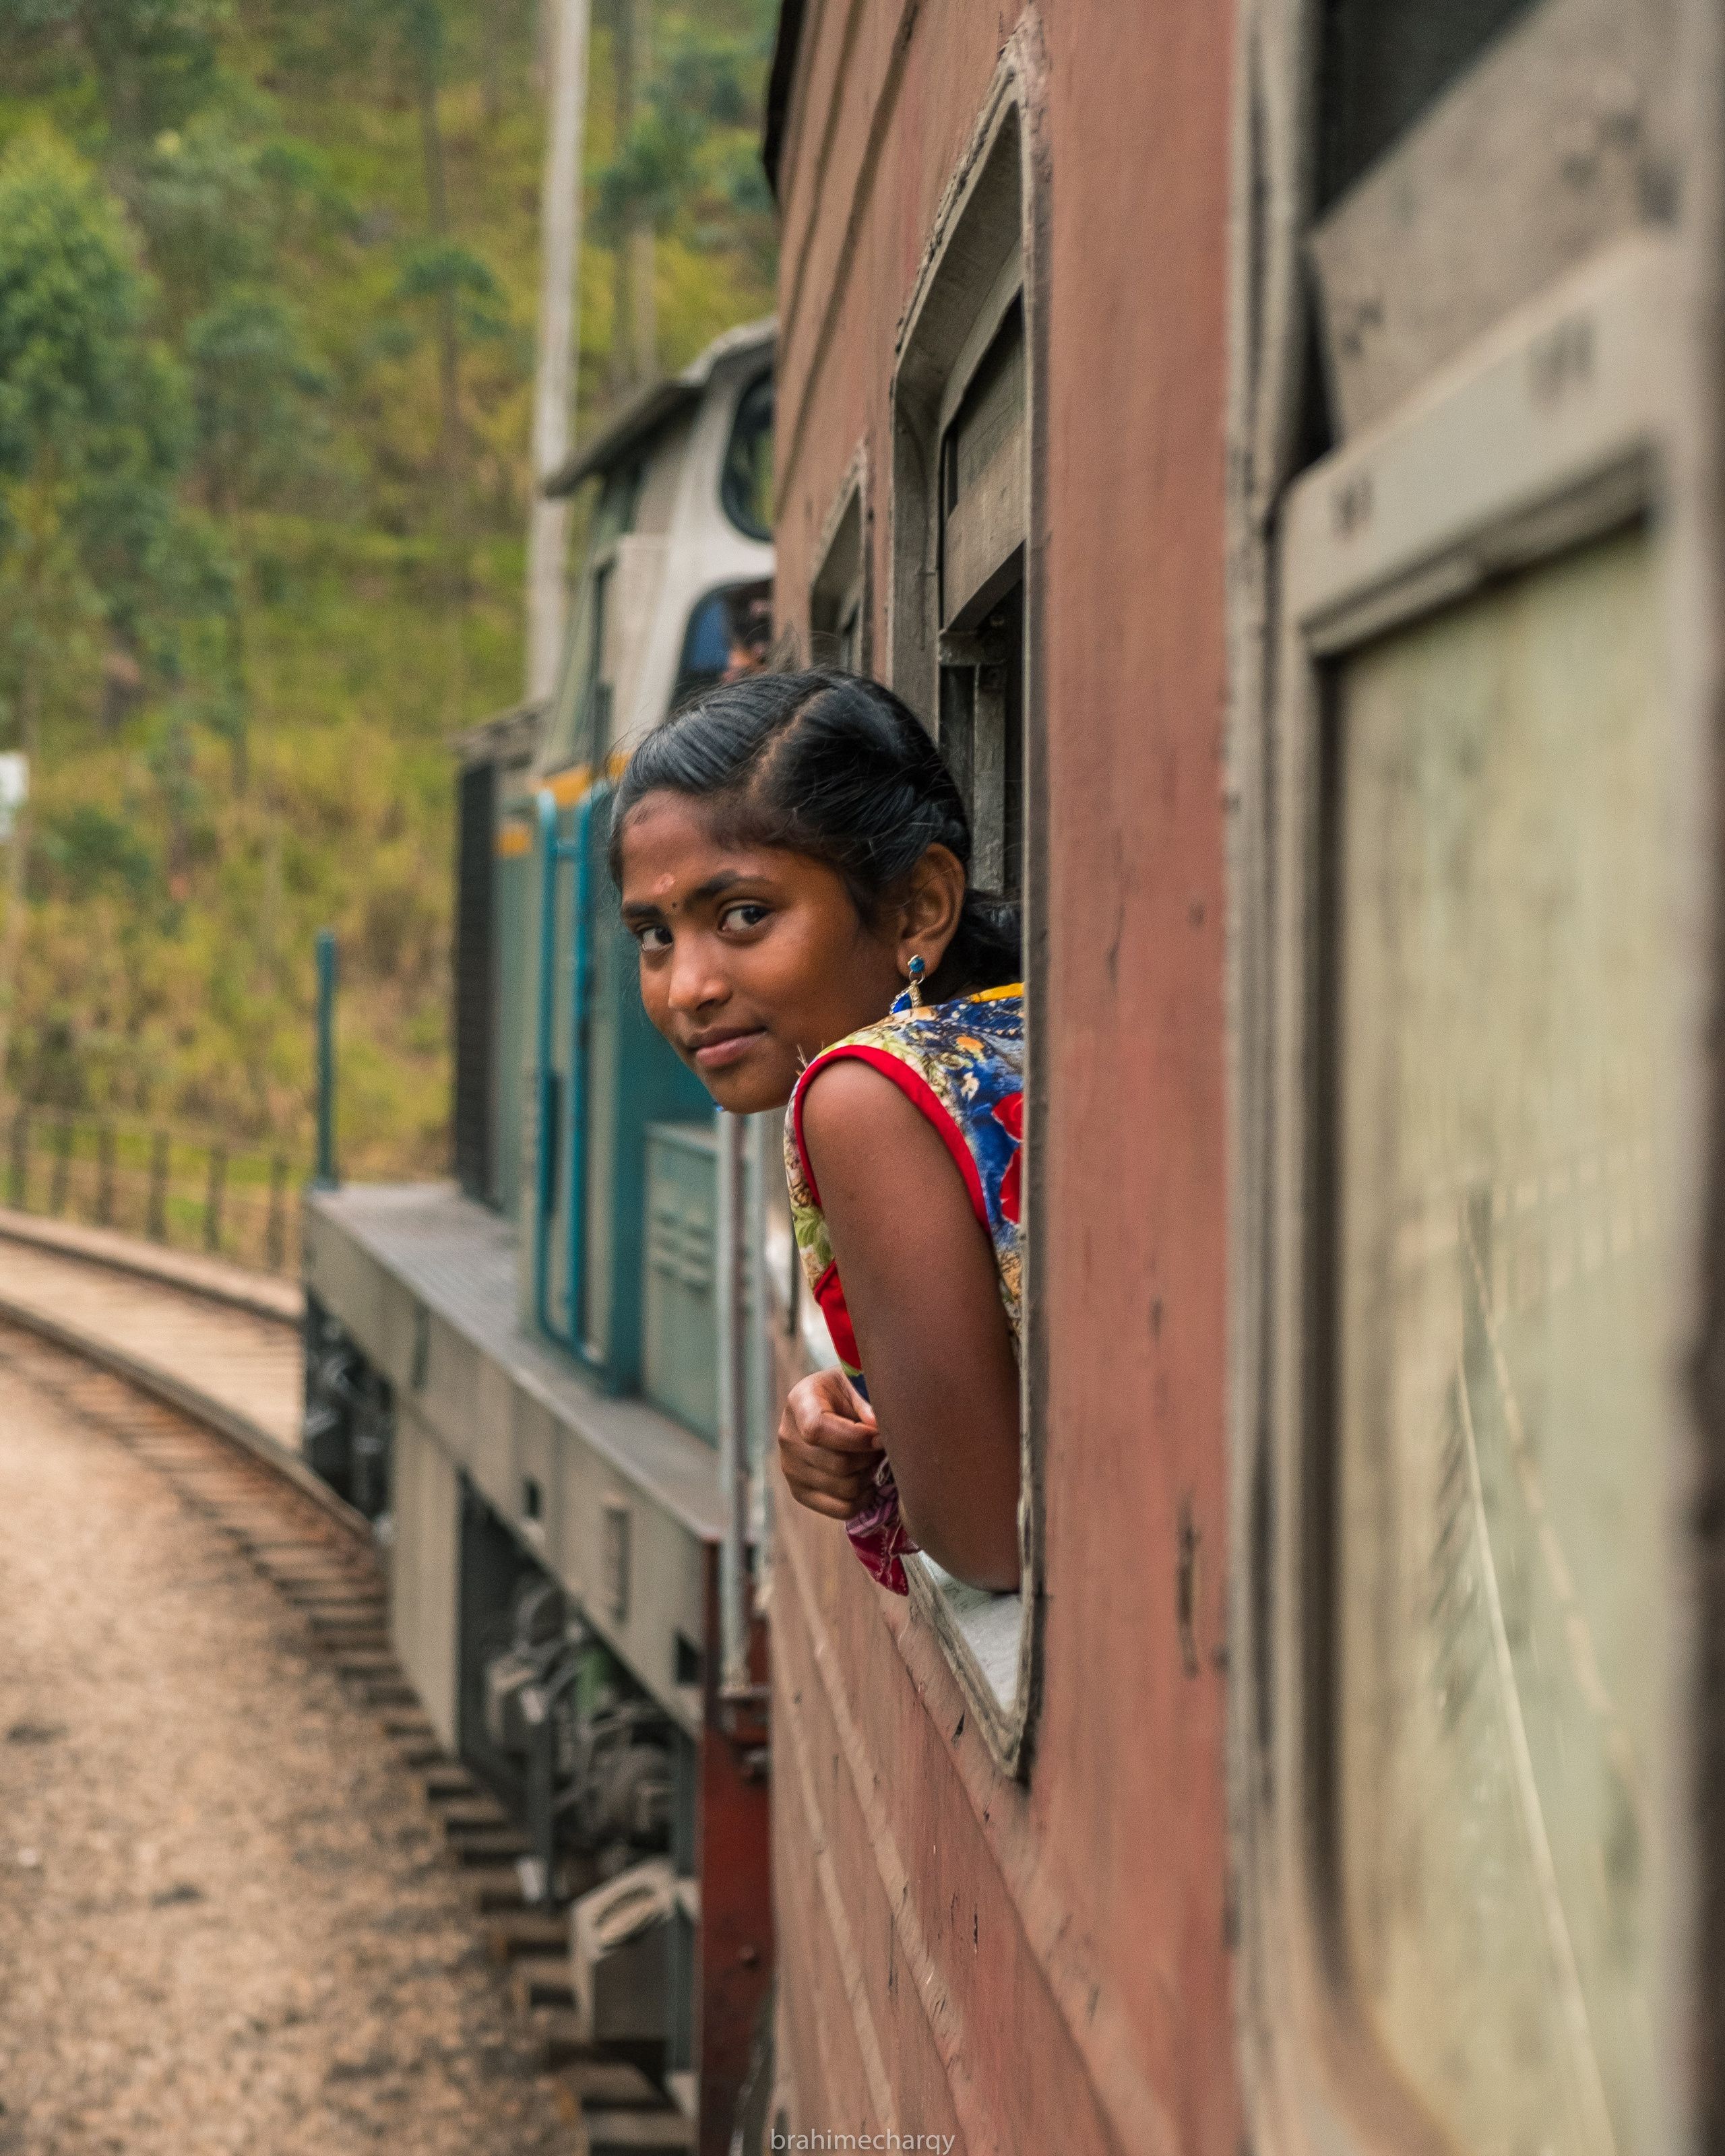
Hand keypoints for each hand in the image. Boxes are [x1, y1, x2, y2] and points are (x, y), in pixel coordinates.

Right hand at [777, 1369, 882, 1520]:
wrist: (829, 1405)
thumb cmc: (847, 1392)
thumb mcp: (854, 1381)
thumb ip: (865, 1399)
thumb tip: (876, 1425)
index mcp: (799, 1402)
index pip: (817, 1429)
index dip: (855, 1438)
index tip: (880, 1436)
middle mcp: (787, 1437)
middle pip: (837, 1464)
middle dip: (870, 1457)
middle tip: (883, 1446)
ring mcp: (791, 1468)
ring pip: (844, 1488)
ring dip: (869, 1476)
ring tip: (873, 1459)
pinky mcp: (800, 1492)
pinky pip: (841, 1509)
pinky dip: (864, 1499)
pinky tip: (869, 1480)